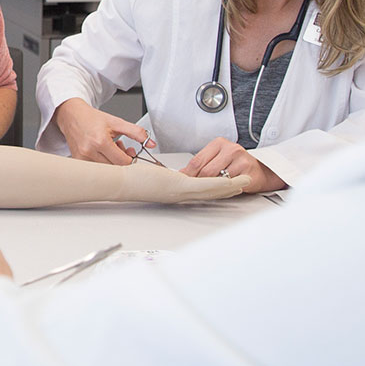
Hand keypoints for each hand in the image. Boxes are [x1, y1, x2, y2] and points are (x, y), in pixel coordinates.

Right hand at [53, 99, 150, 165]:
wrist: (71, 115)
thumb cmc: (92, 118)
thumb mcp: (117, 122)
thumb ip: (136, 132)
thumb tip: (150, 143)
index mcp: (100, 141)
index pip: (123, 162)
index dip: (130, 158)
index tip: (131, 152)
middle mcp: (89, 151)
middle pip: (114, 168)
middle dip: (122, 160)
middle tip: (122, 148)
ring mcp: (82, 158)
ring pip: (105, 170)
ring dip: (111, 162)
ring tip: (110, 149)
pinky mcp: (77, 161)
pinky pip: (95, 169)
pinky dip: (102, 163)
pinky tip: (101, 153)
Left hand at [116, 162, 247, 202]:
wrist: (120, 184)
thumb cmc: (130, 181)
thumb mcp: (150, 177)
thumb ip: (160, 176)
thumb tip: (161, 170)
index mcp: (174, 193)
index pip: (199, 193)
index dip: (215, 191)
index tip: (226, 188)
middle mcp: (180, 195)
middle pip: (210, 194)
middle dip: (227, 191)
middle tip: (242, 188)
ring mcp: (182, 191)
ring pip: (212, 191)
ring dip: (230, 188)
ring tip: (244, 184)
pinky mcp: (181, 185)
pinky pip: (206, 185)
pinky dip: (222, 184)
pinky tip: (233, 183)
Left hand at [179, 137, 284, 192]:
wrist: (260, 170)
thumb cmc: (236, 164)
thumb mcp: (218, 158)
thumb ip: (202, 163)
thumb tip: (181, 173)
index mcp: (219, 143)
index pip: (198, 160)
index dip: (188, 173)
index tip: (182, 181)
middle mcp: (231, 149)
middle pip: (205, 170)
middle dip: (198, 182)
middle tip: (194, 188)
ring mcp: (241, 160)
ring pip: (216, 178)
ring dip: (210, 186)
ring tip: (208, 189)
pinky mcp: (248, 173)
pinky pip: (229, 185)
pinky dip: (222, 190)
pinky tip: (221, 190)